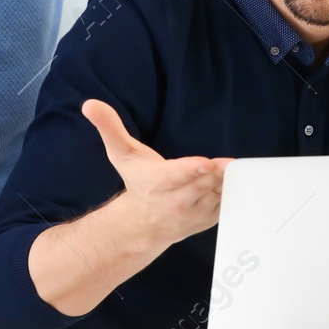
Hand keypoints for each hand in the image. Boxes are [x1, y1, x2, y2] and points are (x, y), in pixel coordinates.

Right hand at [82, 99, 230, 247]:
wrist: (144, 223)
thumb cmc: (136, 182)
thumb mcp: (120, 154)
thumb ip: (108, 127)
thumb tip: (90, 105)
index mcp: (158, 182)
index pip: (178, 175)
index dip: (194, 168)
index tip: (208, 162)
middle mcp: (177, 201)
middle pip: (203, 183)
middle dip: (217, 173)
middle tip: (230, 163)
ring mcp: (195, 212)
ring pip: (218, 193)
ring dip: (228, 181)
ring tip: (236, 168)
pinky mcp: (209, 217)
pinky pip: (227, 203)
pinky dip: (234, 191)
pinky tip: (238, 178)